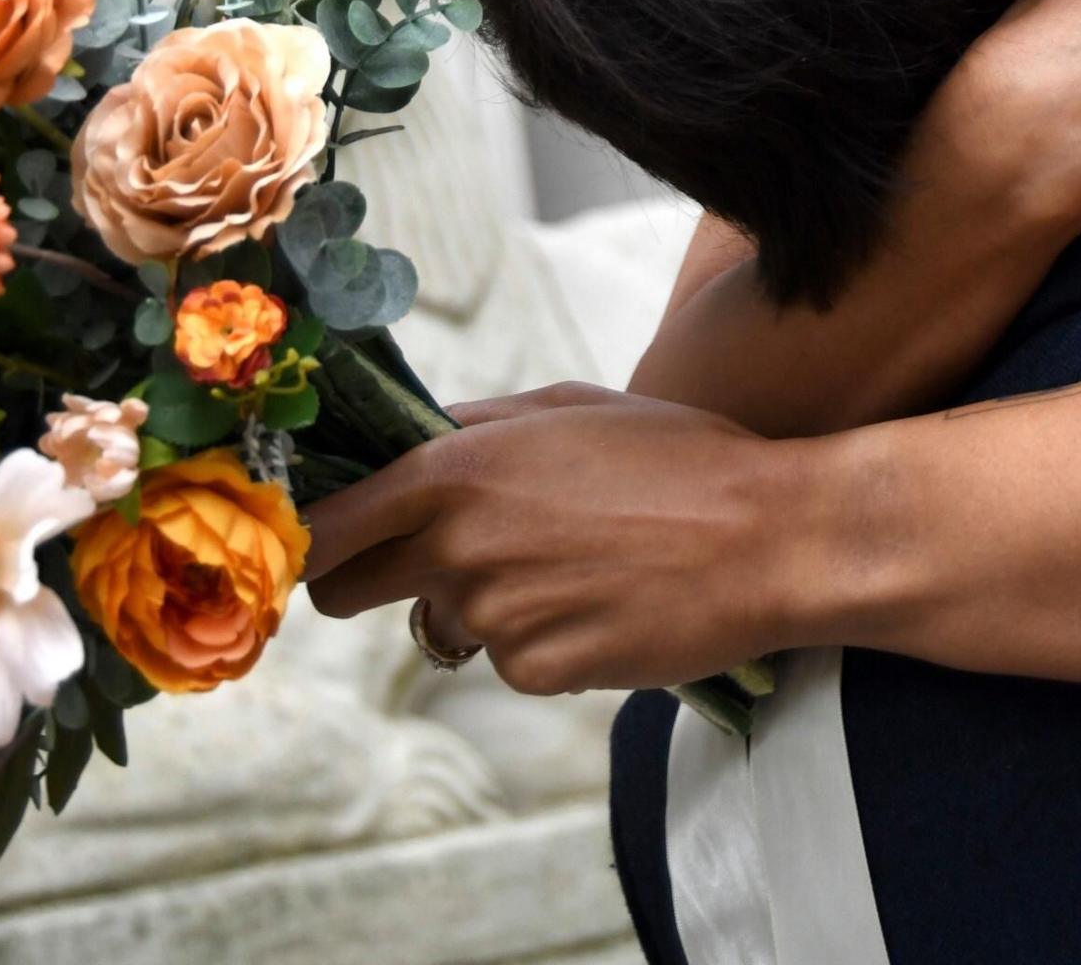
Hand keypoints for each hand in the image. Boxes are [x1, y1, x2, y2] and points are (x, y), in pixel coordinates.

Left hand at [304, 386, 812, 693]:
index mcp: (453, 472)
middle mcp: (456, 547)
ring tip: (573, 566)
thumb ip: (477, 426)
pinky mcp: (537, 672)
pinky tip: (604, 604)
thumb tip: (415, 435)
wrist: (771, 540)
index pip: (324, 527)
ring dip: (484, 604)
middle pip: (346, 592)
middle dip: (367, 584)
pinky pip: (510, 661)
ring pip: (445, 624)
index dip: (309, 540)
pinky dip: (543, 640)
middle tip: (427, 564)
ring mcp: (495, 617)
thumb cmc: (681, 459)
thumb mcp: (570, 408)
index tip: (317, 544)